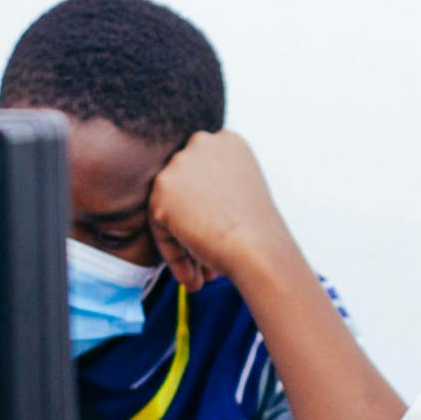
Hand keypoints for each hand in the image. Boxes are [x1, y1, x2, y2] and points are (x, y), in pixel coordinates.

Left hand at [146, 131, 294, 290]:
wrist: (260, 251)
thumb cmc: (261, 232)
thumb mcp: (244, 192)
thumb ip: (217, 186)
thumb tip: (193, 203)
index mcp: (226, 141)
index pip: (201, 176)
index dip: (207, 211)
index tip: (219, 237)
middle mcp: (202, 143)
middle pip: (183, 191)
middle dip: (192, 228)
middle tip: (207, 264)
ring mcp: (180, 164)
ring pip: (169, 210)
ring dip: (183, 245)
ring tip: (200, 277)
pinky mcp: (162, 190)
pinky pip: (159, 229)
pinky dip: (173, 255)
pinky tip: (193, 278)